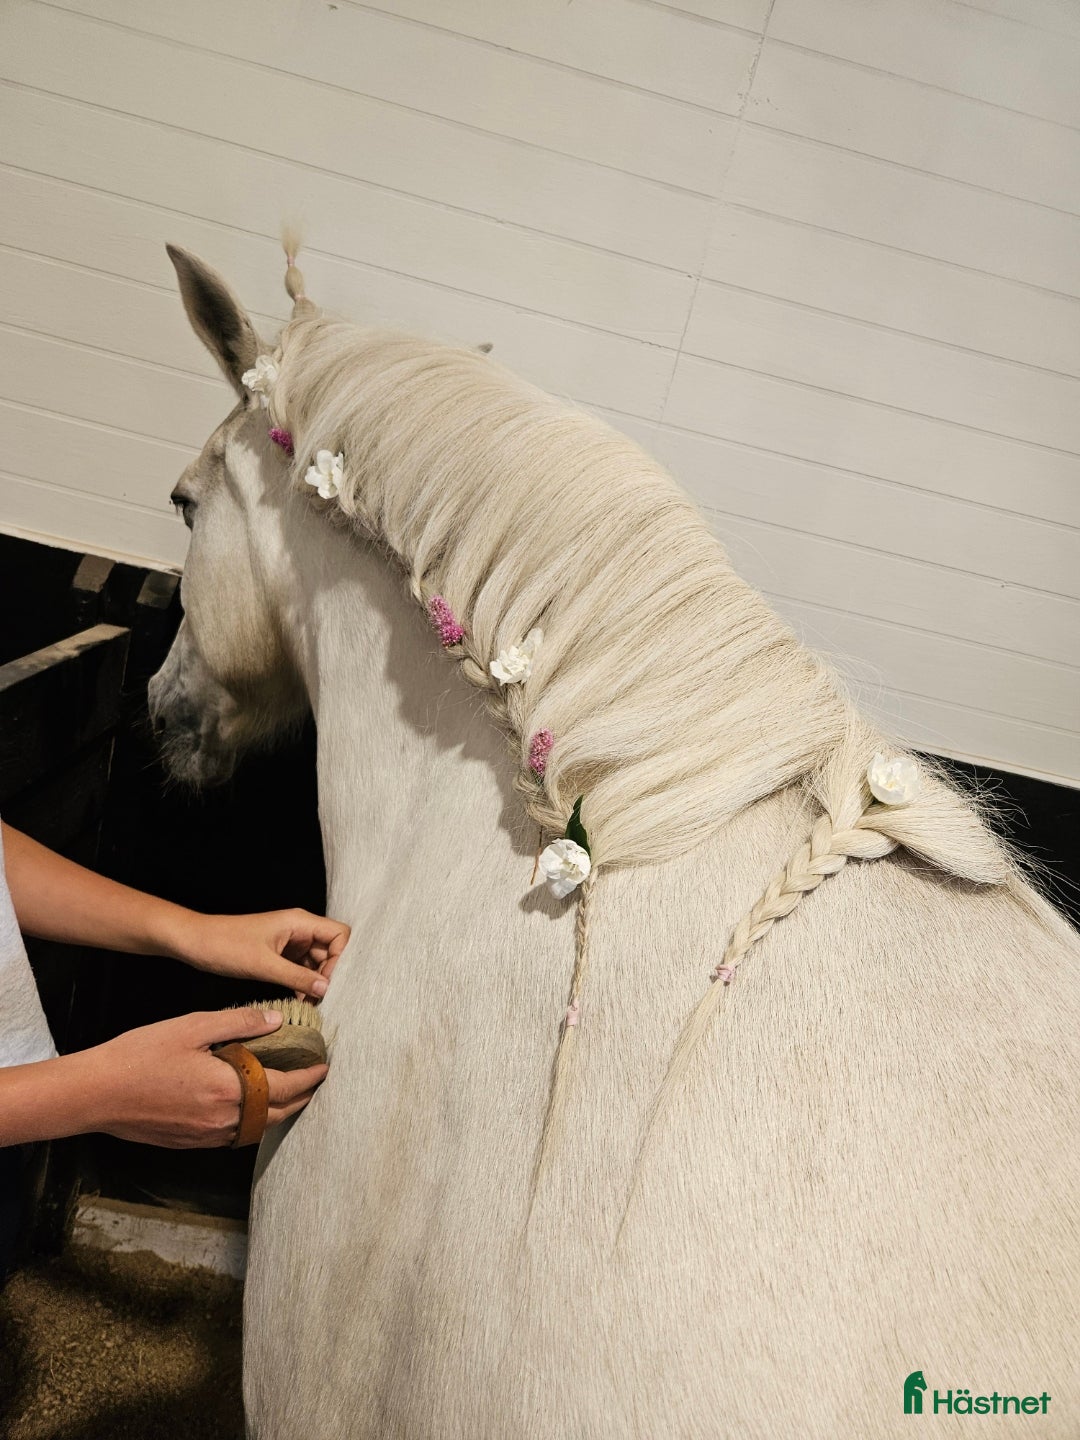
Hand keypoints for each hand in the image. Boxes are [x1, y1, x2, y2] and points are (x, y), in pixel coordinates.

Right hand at [84, 1007, 328, 1147]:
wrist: (95, 1094)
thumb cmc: (140, 1056)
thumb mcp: (192, 1026)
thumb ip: (239, 1023)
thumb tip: (276, 1020)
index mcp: (228, 1089)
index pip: (285, 1087)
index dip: (309, 1077)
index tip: (324, 1066)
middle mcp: (223, 1120)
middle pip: (277, 1114)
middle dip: (301, 1097)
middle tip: (314, 1080)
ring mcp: (206, 1136)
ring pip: (257, 1129)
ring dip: (279, 1112)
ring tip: (290, 1093)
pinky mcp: (190, 1143)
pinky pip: (234, 1136)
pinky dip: (253, 1122)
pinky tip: (251, 1107)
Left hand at [172, 909, 350, 999]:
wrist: (194, 942)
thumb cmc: (225, 945)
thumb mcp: (263, 965)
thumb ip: (297, 977)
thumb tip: (326, 989)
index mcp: (299, 922)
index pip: (340, 935)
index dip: (341, 959)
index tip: (328, 983)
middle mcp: (298, 929)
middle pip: (331, 950)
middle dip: (329, 975)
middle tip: (321, 1000)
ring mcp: (289, 941)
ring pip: (316, 962)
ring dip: (315, 982)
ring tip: (310, 1004)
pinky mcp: (279, 953)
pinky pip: (300, 968)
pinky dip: (302, 983)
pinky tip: (298, 999)